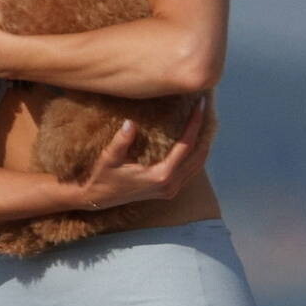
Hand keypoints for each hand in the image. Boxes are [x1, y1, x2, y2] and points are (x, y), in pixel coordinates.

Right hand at [73, 96, 212, 209]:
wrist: (97, 198)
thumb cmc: (102, 177)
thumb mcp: (109, 158)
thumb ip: (121, 141)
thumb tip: (131, 122)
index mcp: (160, 176)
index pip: (186, 147)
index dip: (195, 125)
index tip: (200, 106)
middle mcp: (170, 185)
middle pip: (199, 156)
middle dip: (206, 133)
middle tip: (207, 110)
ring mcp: (171, 190)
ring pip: (198, 166)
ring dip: (204, 144)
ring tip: (206, 123)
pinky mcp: (168, 191)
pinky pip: (191, 172)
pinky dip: (196, 156)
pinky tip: (196, 142)